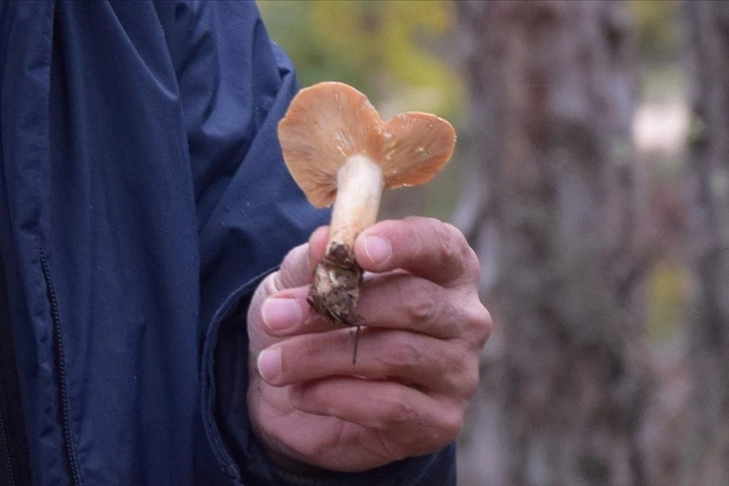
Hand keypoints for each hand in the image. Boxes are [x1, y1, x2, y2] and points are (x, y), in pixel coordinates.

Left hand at [246, 217, 491, 472]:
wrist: (298, 396)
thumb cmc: (317, 323)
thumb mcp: (302, 281)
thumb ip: (316, 260)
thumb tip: (323, 240)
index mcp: (443, 269)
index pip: (439, 245)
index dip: (403, 243)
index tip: (359, 250)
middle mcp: (463, 318)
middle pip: (415, 302)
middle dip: (338, 306)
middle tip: (276, 315)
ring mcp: (459, 371)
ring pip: (396, 353)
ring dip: (321, 356)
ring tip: (271, 363)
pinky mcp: (441, 421)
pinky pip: (391, 405)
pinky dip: (336, 396)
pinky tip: (300, 394)